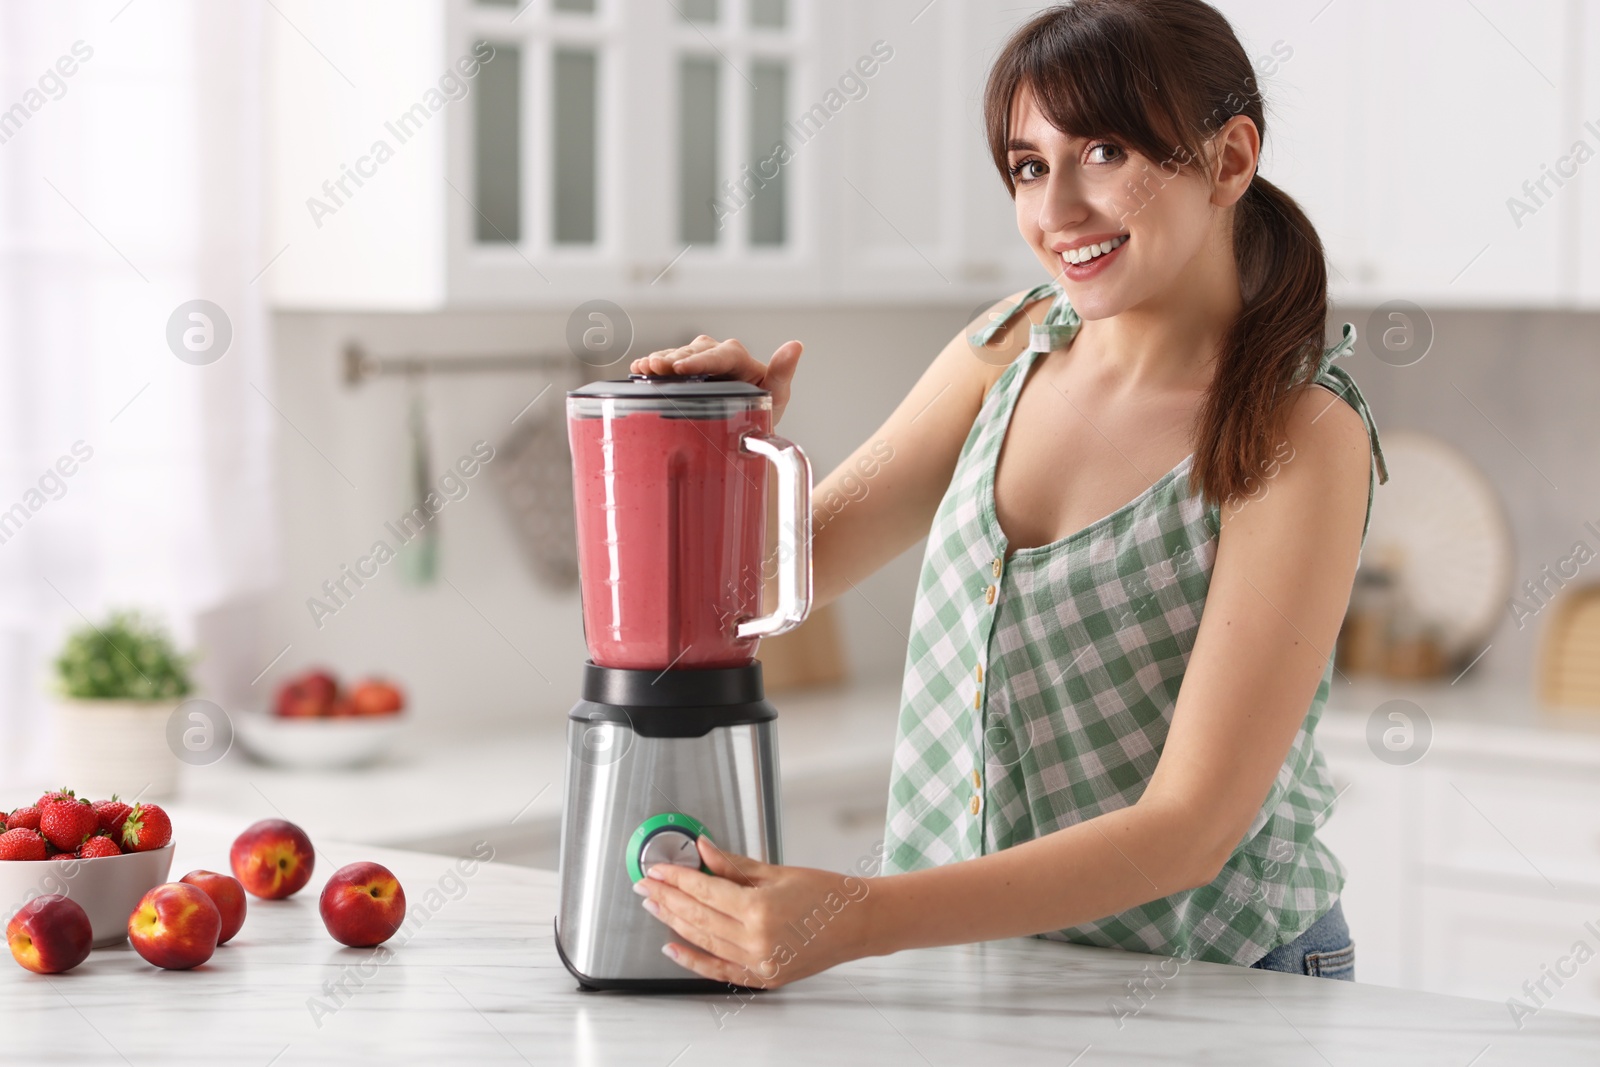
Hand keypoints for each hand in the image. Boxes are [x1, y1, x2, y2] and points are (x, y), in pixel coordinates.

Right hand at [629, 336, 802, 424]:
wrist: (745, 428)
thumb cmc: (765, 409)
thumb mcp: (776, 395)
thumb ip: (782, 372)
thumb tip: (795, 346)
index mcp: (738, 358)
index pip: (719, 356)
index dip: (699, 361)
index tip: (681, 368)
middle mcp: (717, 354)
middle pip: (693, 352)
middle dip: (673, 359)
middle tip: (655, 369)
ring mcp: (698, 360)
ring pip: (677, 355)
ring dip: (659, 360)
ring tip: (644, 369)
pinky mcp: (684, 370)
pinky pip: (667, 364)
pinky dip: (653, 365)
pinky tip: (638, 369)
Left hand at [633, 835, 877, 988]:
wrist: (858, 923)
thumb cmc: (825, 894)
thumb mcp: (776, 872)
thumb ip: (733, 865)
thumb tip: (703, 849)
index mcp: (759, 909)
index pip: (704, 891)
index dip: (676, 878)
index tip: (657, 869)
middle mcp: (756, 940)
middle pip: (698, 917)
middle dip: (667, 899)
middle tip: (646, 885)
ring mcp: (759, 963)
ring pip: (703, 941)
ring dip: (674, 923)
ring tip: (654, 907)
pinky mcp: (763, 977)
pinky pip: (719, 969)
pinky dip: (693, 959)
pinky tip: (672, 946)